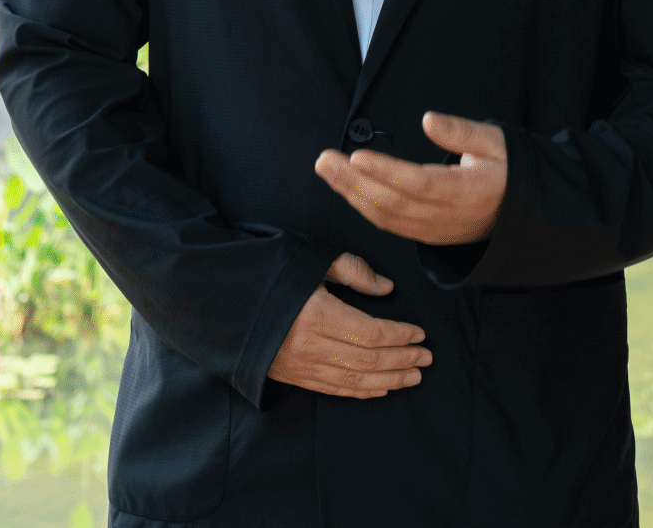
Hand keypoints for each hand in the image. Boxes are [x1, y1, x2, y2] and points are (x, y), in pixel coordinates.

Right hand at [266, 253, 429, 398]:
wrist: (225, 301)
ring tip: (414, 377)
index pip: (372, 333)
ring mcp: (301, 366)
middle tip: (426, 357)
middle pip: (368, 360)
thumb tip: (386, 288)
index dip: (400, 335)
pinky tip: (381, 389)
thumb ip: (352, 271)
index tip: (420, 333)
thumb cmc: (270, 274)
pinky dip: (361, 391)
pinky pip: (333, 390)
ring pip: (354, 379)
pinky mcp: (293, 376)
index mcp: (318, 314)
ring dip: (389, 380)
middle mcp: (311, 346)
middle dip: (402, 360)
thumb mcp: (311, 260)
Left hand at [315, 112, 506, 245]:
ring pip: (386, 217)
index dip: (386, 172)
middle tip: (325, 161)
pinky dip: (364, 208)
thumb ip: (461, 132)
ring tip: (328, 171)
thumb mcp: (497, 142)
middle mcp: (448, 216)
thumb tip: (429, 120)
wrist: (520, 213)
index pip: (419, 183)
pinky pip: (390, 224)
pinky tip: (347, 190)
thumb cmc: (508, 172)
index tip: (357, 157)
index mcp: (468, 191)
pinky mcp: (426, 235)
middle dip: (354, 182)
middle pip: (393, 202)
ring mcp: (435, 230)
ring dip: (352, 194)